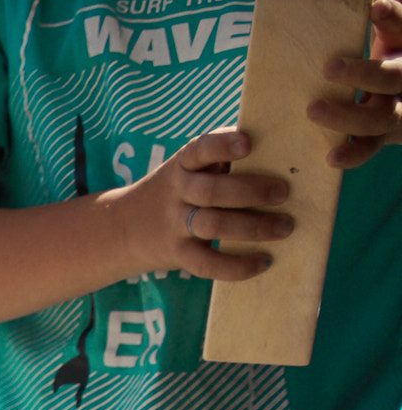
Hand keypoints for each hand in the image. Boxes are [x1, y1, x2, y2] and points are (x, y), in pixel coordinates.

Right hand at [116, 127, 293, 279]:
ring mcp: (175, 224)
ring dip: (252, 226)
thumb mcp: (188, 169)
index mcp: (183, 164)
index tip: (248, 143)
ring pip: (212, 224)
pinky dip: (236, 266)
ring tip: (284, 227)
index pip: (200, 149)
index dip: (222, 145)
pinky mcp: (177, 253)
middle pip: (210, 190)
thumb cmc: (177, 191)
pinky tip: (263, 261)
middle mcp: (177, 192)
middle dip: (250, 190)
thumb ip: (221, 161)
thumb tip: (281, 155)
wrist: (123, 227)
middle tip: (283, 193)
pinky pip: (206, 263)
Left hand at [318, 0, 401, 169]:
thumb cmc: (388, 43)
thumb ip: (384, 4)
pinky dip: (353, 154)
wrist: (398, 85)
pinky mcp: (384, 134)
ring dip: (348, 116)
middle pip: (396, 77)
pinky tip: (332, 156)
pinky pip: (371, 147)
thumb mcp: (390, 23)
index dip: (396, 18)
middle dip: (365, 73)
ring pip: (382, 118)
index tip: (375, 6)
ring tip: (313, 109)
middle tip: (329, 67)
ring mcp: (398, 109)